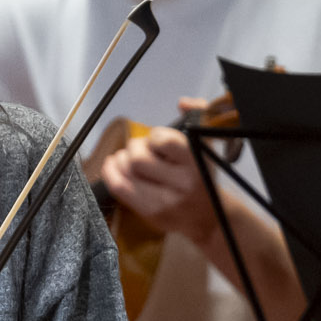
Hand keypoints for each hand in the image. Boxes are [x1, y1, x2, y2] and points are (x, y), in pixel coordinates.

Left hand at [90, 123, 216, 242]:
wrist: (210, 218)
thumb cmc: (203, 177)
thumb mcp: (208, 145)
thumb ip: (200, 116)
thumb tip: (183, 102)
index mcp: (196, 162)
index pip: (162, 140)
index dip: (154, 136)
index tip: (157, 140)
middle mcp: (182, 182)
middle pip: (138, 157)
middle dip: (134, 148)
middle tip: (140, 151)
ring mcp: (165, 201)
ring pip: (126, 172)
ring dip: (122, 160)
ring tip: (129, 161)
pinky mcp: (151, 213)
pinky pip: (120, 188)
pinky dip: (111, 173)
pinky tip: (113, 166)